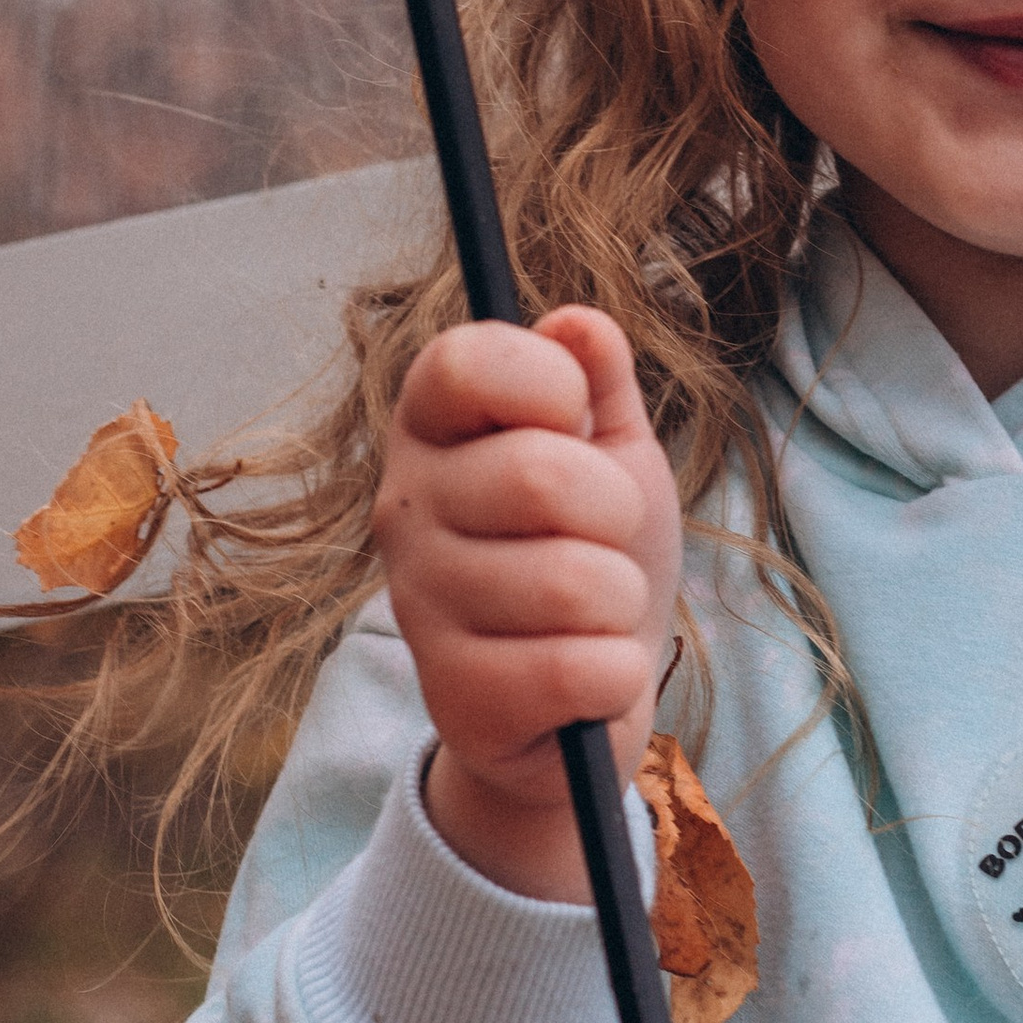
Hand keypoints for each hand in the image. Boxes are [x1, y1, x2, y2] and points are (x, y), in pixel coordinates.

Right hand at [374, 309, 682, 900]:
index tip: (574, 421)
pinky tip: (586, 679)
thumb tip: (579, 322)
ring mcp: (419, 606)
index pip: (464, 362)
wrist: (577, 700)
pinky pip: (580, 670)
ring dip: (619, 601)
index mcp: (434, 432)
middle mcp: (403, 509)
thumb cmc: (590, 554)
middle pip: (539, 475)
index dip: (547, 383)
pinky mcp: (455, 699)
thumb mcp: (612, 454)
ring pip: (573, 584)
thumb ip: (598, 383)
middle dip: (615, 510)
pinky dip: (615, 677)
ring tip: (592, 614)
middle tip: (605, 538)